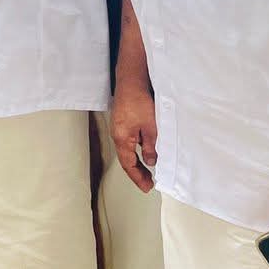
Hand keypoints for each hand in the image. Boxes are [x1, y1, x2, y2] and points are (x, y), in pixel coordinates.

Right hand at [110, 78, 158, 193]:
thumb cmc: (139, 102)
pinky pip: (128, 140)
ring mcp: (119, 127)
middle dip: (137, 172)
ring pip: (127, 150)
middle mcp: (117, 134)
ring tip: (148, 170)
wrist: (131, 81)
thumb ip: (151, 147)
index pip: (128, 164)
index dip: (138, 177)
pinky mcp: (123, 120)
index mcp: (122, 138)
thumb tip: (151, 161)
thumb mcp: (151, 128)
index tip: (147, 187)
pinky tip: (145, 150)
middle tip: (148, 182)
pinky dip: (136, 150)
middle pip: (126, 158)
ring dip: (137, 161)